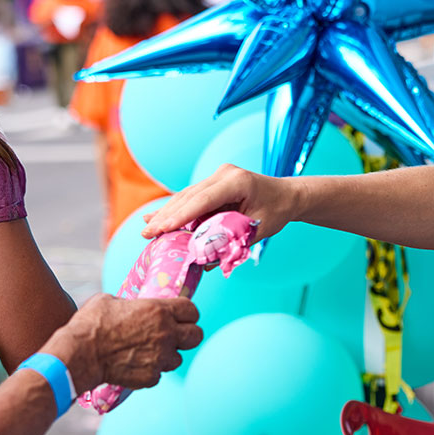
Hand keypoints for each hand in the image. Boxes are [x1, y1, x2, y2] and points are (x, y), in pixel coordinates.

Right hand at [43, 293, 202, 392]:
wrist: (79, 354)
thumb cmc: (91, 324)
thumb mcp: (110, 300)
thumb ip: (130, 303)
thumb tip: (129, 306)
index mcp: (159, 310)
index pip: (192, 310)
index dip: (187, 314)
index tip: (180, 317)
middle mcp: (166, 333)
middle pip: (196, 336)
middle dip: (187, 336)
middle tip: (173, 337)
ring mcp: (160, 356)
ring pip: (178, 358)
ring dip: (167, 356)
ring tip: (149, 353)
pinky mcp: (150, 377)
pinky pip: (159, 375)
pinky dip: (150, 372)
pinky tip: (135, 366)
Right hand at [140, 163, 293, 242]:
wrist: (287, 195)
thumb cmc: (276, 212)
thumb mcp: (256, 229)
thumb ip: (230, 241)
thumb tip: (202, 260)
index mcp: (237, 181)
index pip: (203, 200)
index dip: (181, 216)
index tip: (161, 229)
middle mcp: (224, 174)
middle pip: (190, 197)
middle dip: (167, 216)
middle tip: (146, 234)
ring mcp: (218, 176)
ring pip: (187, 196)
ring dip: (167, 213)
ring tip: (146, 229)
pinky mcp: (214, 182)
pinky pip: (192, 197)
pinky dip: (176, 209)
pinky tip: (156, 217)